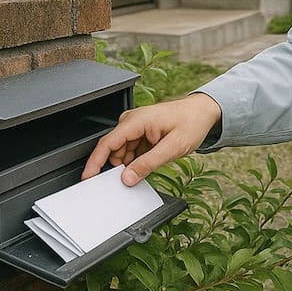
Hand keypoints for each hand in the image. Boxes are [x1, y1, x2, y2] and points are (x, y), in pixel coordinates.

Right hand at [80, 93, 222, 185]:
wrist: (203, 112)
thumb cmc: (192, 122)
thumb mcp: (172, 147)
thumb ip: (148, 164)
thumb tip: (127, 178)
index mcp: (136, 121)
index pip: (107, 143)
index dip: (95, 162)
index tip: (88, 177)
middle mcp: (131, 121)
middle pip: (113, 150)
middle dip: (119, 167)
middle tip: (136, 176)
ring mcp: (135, 126)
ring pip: (122, 153)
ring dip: (130, 164)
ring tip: (153, 162)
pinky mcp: (140, 132)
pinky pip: (131, 151)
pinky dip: (136, 160)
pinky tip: (150, 160)